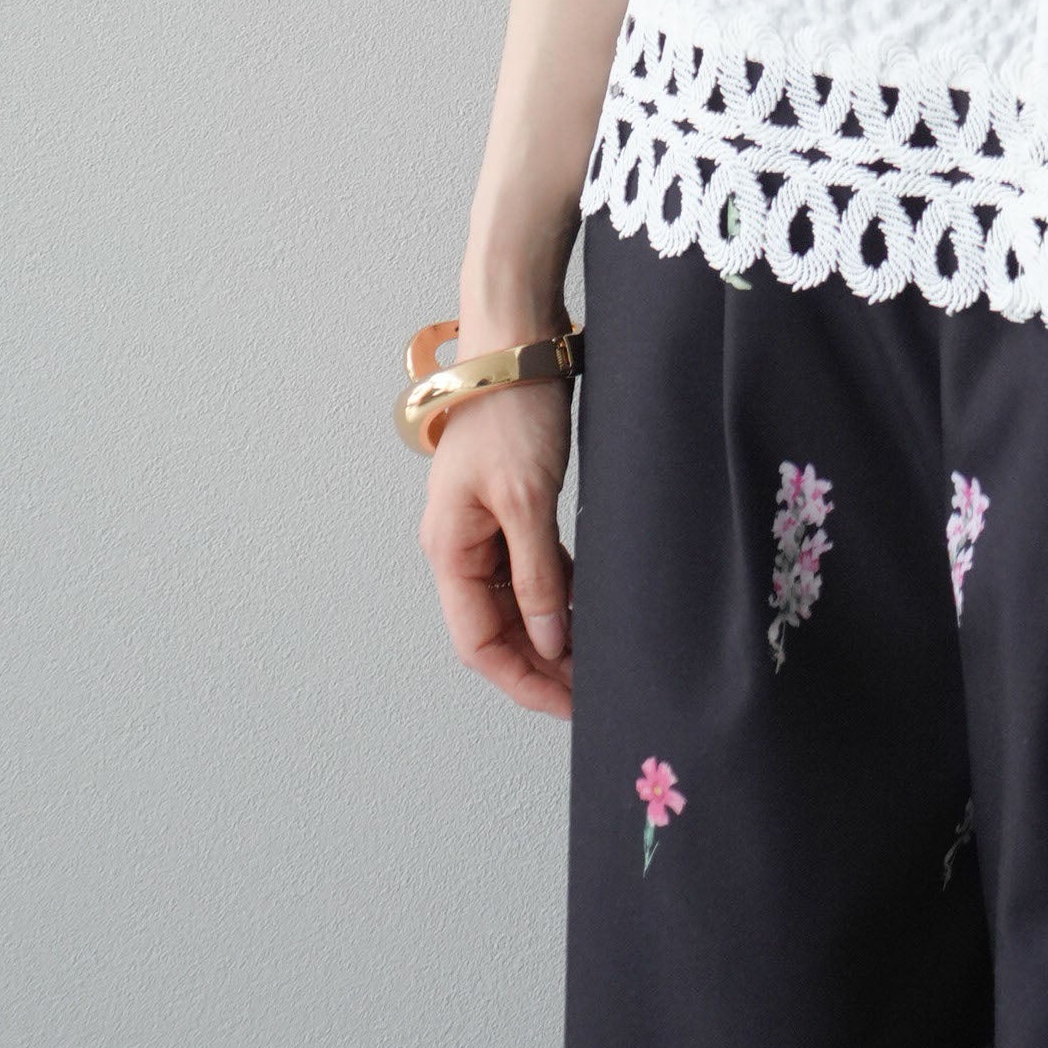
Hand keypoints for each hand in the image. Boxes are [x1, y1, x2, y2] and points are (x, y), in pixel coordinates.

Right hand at [419, 365, 574, 718]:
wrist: (515, 343)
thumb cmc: (512, 412)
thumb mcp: (528, 499)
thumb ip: (537, 574)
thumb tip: (546, 642)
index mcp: (450, 550)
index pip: (479, 643)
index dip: (522, 681)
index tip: (568, 704)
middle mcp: (459, 546)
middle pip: (496, 630)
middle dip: (541, 665)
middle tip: (593, 689)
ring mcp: (482, 527)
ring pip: (515, 603)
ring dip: (551, 634)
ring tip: (597, 657)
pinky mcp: (509, 507)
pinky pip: (530, 569)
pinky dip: (556, 595)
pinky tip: (588, 607)